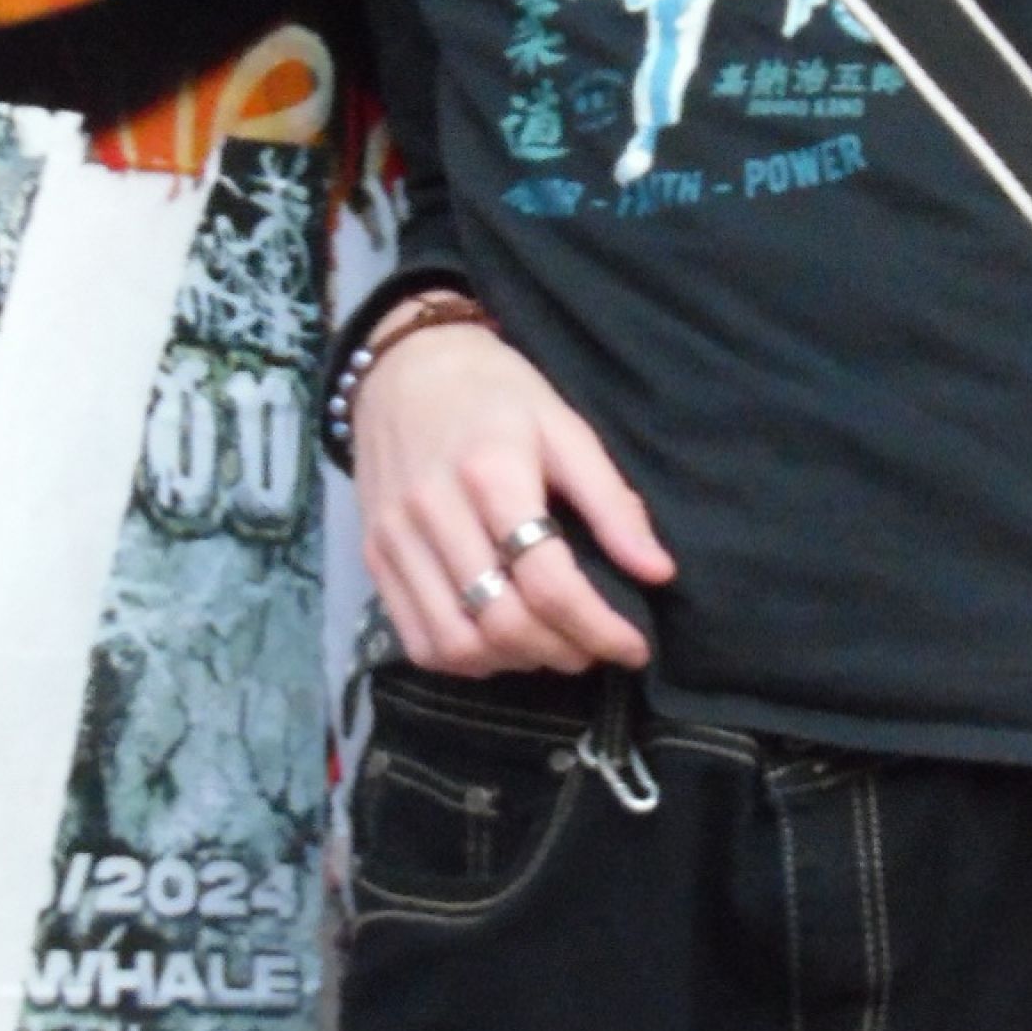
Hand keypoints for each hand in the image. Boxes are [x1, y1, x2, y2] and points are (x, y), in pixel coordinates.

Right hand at [349, 294, 675, 677]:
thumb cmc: (498, 396)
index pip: (547, 579)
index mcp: (491, 474)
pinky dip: (466, 660)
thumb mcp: (566, 429)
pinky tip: (501, 642)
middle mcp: (435, 513)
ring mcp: (395, 541)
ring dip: (515, 661)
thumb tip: (658, 571)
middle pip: (502, 620)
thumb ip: (612, 502)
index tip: (635, 645)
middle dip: (563, 650)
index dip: (598, 626)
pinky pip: (418, 640)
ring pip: (457, 644)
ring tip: (554, 646)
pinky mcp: (373, 559)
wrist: (405, 368)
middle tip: (598, 646)